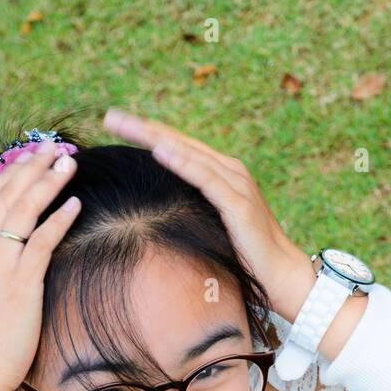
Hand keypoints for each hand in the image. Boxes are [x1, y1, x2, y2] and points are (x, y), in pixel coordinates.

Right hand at [0, 140, 81, 390]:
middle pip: (8, 196)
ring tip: (68, 164)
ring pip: (25, 211)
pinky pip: (43, 241)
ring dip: (49, 183)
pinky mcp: (21, 282)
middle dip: (33, 168)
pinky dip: (59, 219)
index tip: (30, 159)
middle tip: (54, 148)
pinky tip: (75, 204)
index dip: (12, 176)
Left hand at [102, 108, 315, 322]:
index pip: (178, 146)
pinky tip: (160, 150)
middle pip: (178, 142)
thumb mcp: (213, 226)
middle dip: (143, 128)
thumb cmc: (246, 256)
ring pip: (188, 152)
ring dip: (155, 137)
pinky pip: (205, 177)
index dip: (148, 133)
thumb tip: (160, 211)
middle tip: (110, 117)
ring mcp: (235, 183)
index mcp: (222, 174)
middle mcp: (229, 171)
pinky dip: (183, 162)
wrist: (281, 274)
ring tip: (126, 125)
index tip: (116, 125)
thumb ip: (194, 210)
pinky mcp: (238, 202)